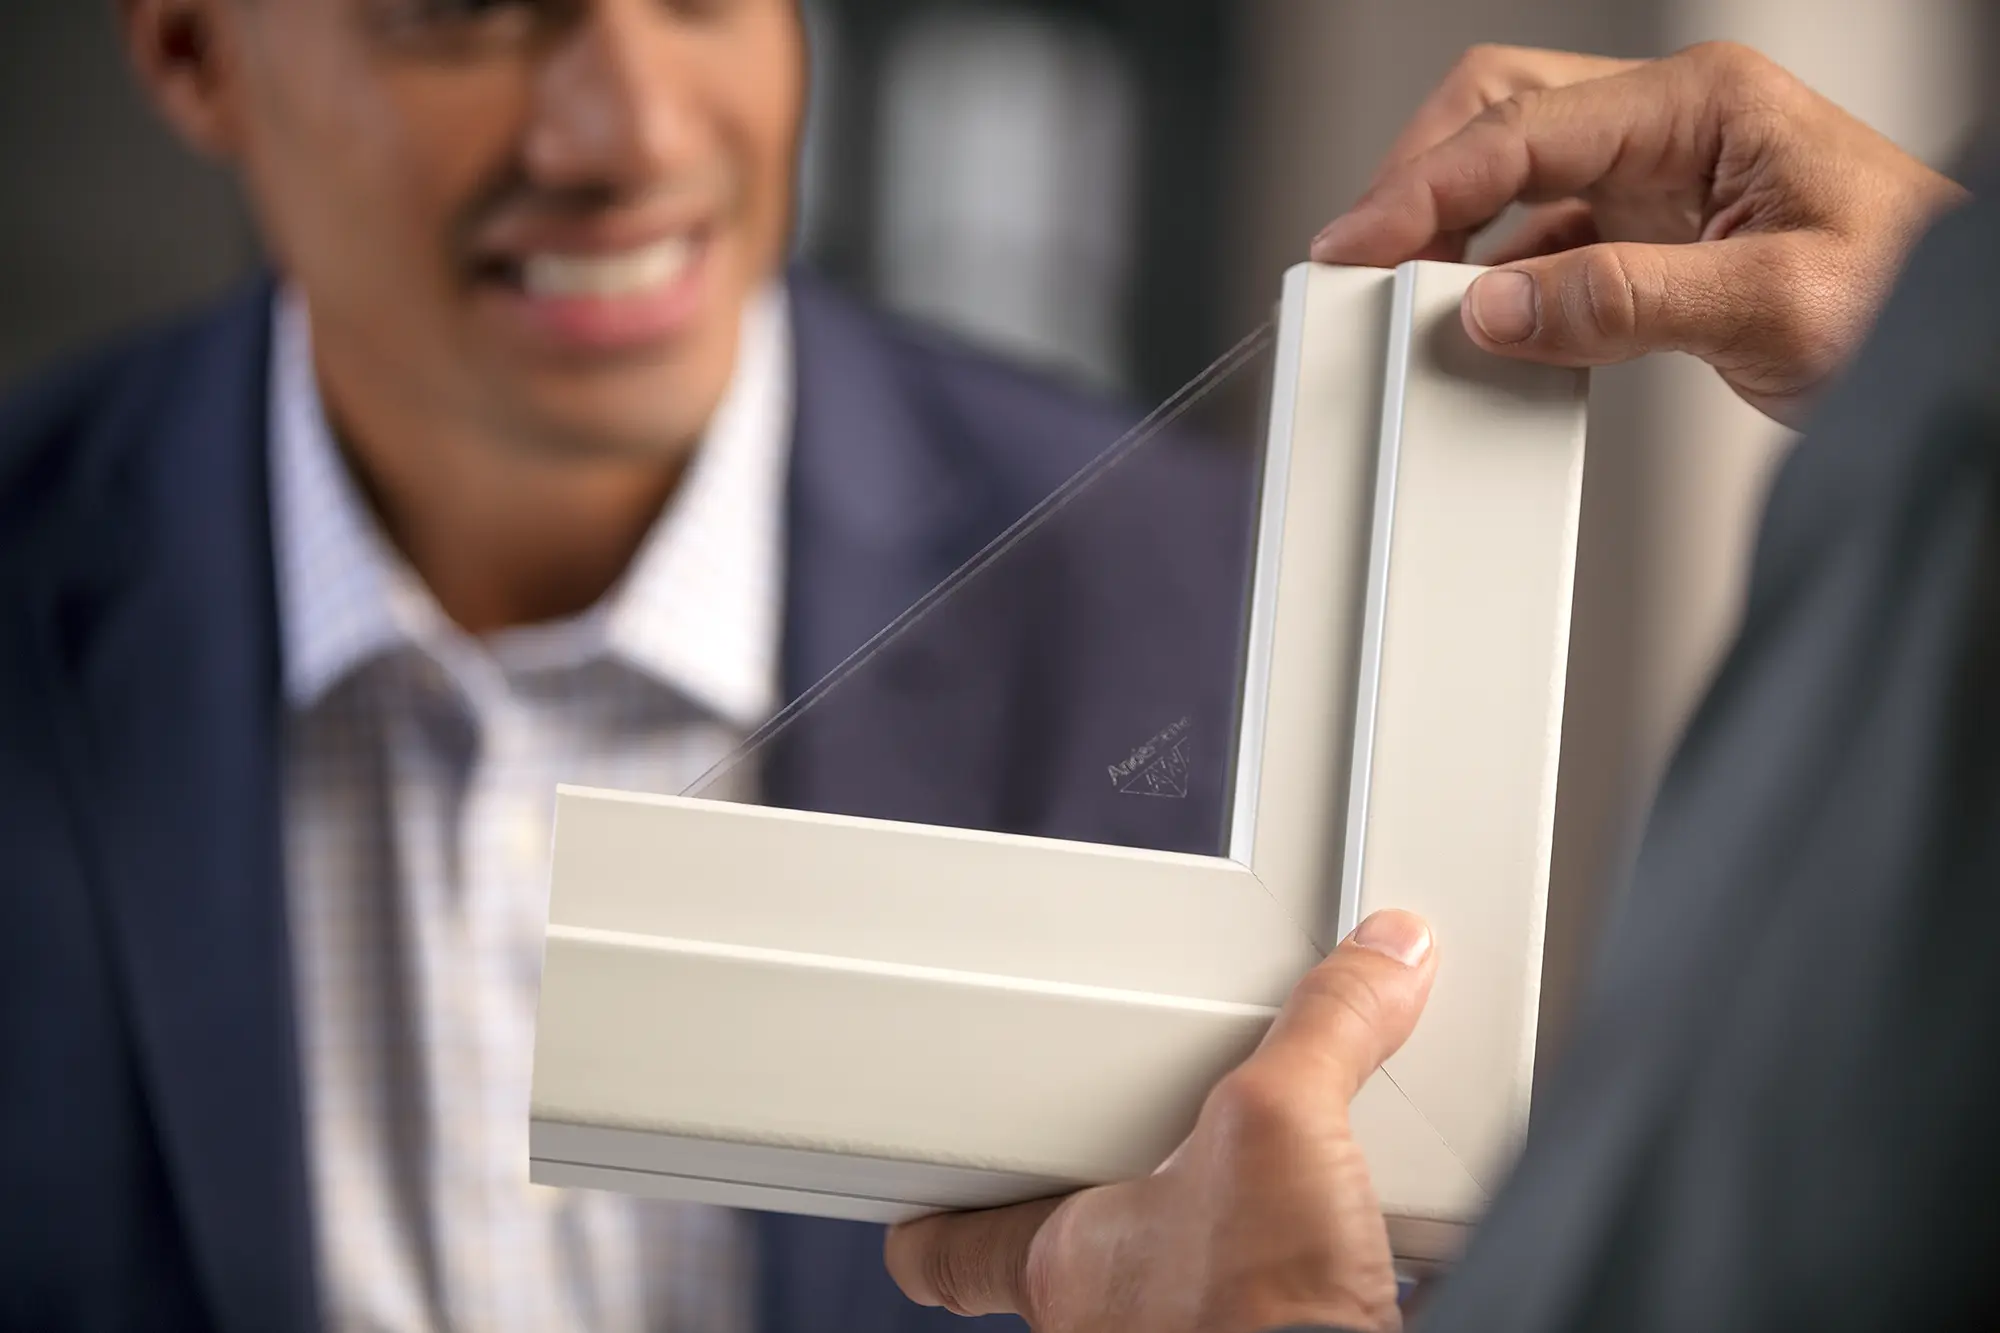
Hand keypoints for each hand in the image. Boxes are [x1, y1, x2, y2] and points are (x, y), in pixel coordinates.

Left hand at [884, 910, 1437, 1332]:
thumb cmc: (1265, 1308)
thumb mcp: (1288, 1124)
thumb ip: (1326, 1029)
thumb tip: (1378, 957)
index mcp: (1070, 1257)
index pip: (953, 1249)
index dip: (931, 1226)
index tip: (911, 1217)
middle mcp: (1105, 1326)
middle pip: (1060, 1269)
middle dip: (1101, 1220)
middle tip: (1133, 1176)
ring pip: (1149, 1307)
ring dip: (1190, 1266)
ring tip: (1254, 1224)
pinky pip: (1239, 1329)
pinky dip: (1270, 1302)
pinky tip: (1326, 1278)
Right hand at [1311, 42, 1968, 427]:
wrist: (1975, 344)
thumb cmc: (1916, 299)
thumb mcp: (1770, 306)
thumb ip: (1621, 302)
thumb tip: (1496, 308)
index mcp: (1705, 106)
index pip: (1521, 128)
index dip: (1421, 187)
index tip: (1356, 242)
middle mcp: (1676, 126)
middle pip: (1502, 113)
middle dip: (1421, 178)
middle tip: (1365, 255)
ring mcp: (1665, 177)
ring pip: (1517, 172)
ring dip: (1455, 227)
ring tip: (1409, 291)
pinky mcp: (1661, 235)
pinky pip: (1550, 239)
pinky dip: (1502, 277)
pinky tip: (1485, 318)